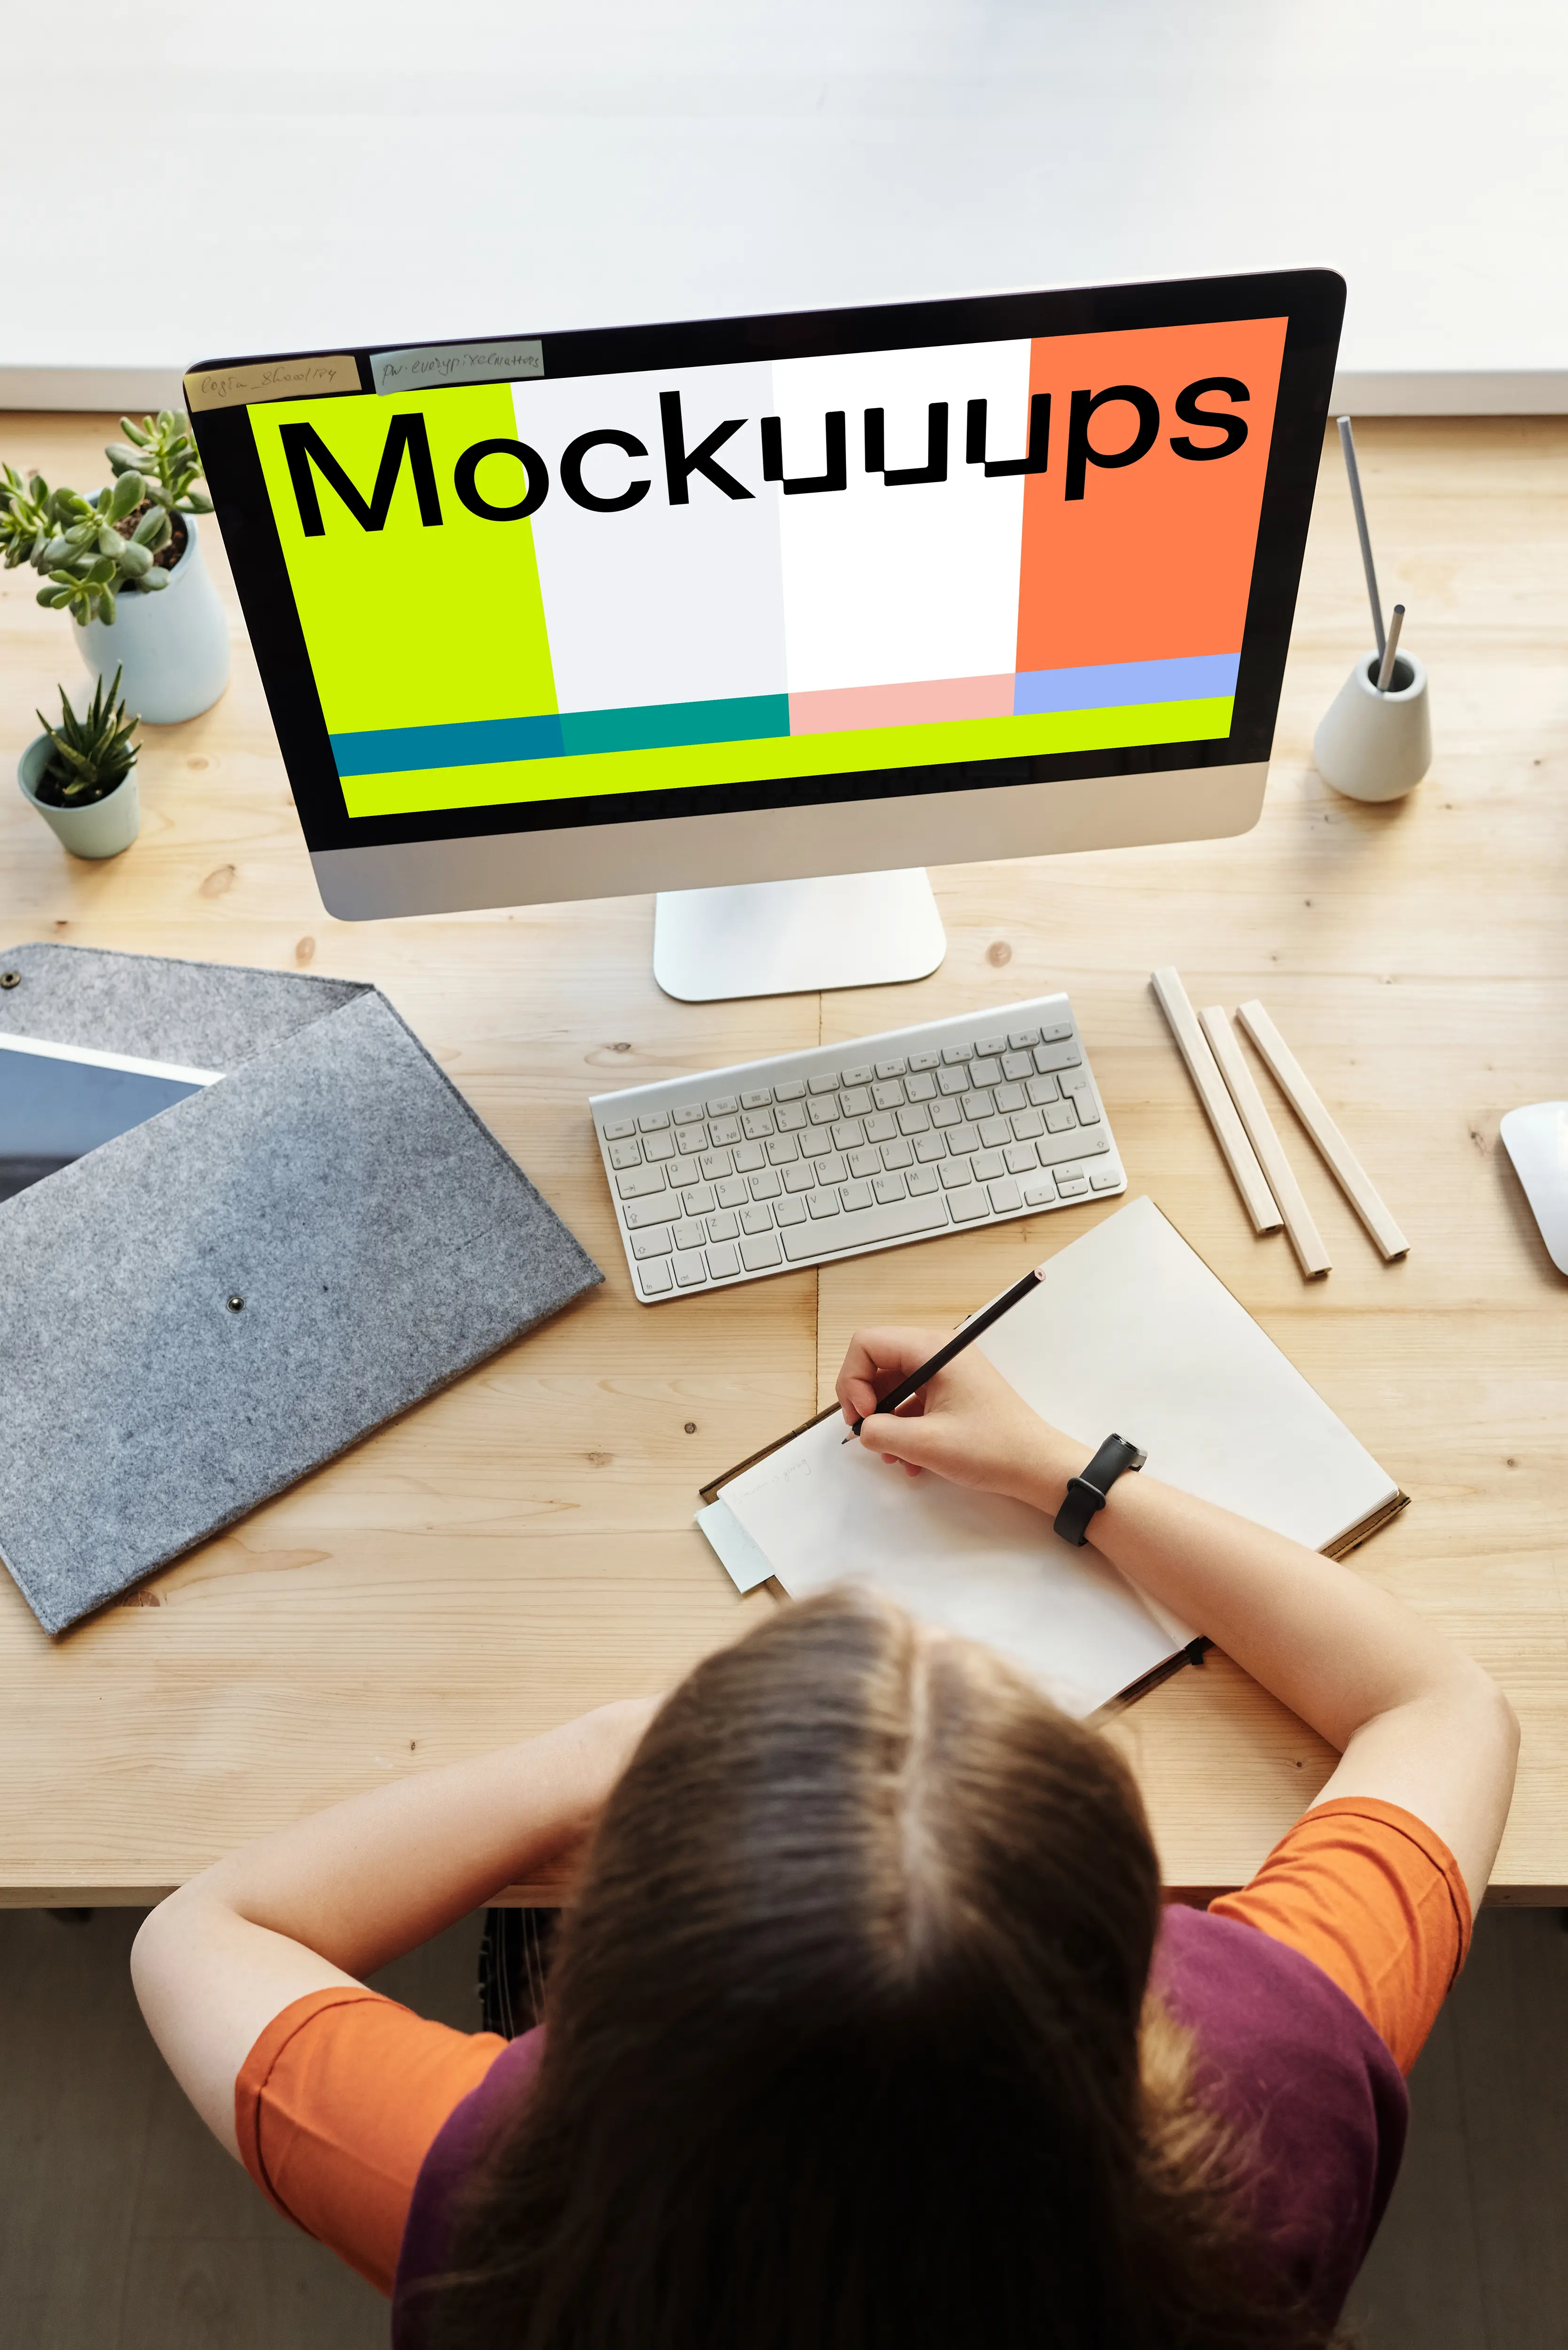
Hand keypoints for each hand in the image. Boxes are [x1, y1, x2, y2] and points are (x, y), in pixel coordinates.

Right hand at [835, 1326, 1076, 1506]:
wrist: (1036, 1466)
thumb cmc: (991, 1449)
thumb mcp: (925, 1444)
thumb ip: (880, 1432)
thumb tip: (862, 1430)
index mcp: (933, 1349)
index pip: (867, 1343)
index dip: (853, 1380)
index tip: (864, 1417)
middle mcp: (938, 1352)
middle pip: (877, 1363)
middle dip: (866, 1402)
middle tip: (869, 1436)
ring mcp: (946, 1372)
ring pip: (893, 1386)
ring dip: (884, 1421)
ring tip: (893, 1456)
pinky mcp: (952, 1392)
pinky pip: (912, 1402)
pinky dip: (903, 1428)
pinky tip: (911, 1460)